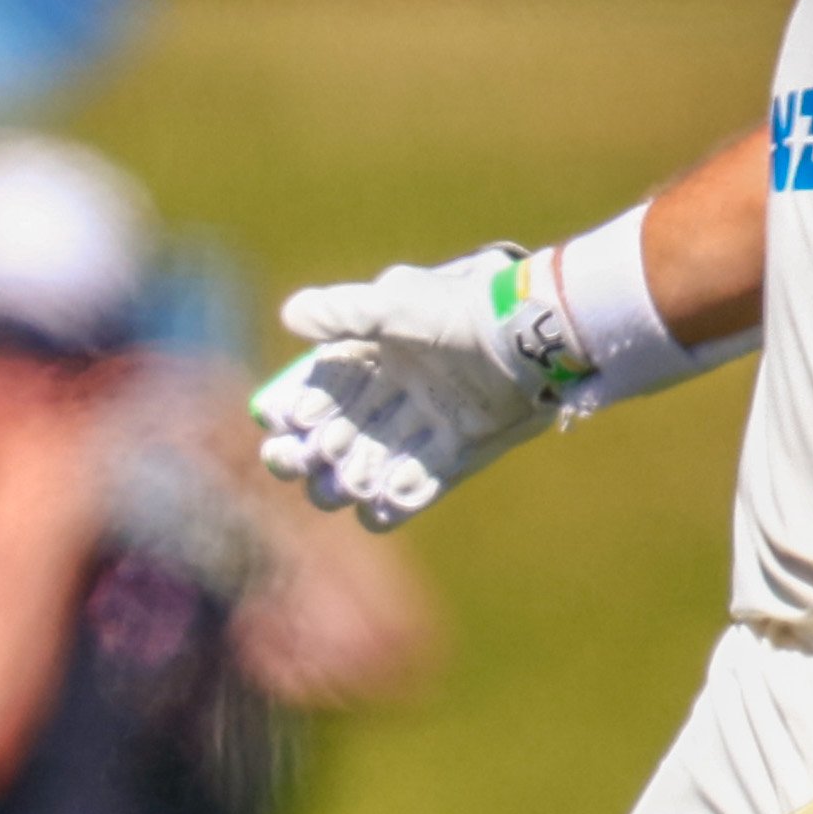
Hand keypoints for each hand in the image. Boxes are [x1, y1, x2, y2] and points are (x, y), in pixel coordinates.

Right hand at [251, 244, 577, 529]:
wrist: (528, 335)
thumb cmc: (460, 311)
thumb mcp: (396, 304)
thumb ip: (343, 311)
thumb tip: (288, 314)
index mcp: (374, 356)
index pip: (320, 393)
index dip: (298, 413)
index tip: (284, 424)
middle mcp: (395, 393)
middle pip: (338, 437)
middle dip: (314, 455)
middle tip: (307, 460)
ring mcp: (426, 423)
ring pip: (374, 464)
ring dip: (355, 478)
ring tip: (349, 484)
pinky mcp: (459, 447)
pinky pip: (421, 483)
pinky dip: (400, 500)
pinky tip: (382, 508)